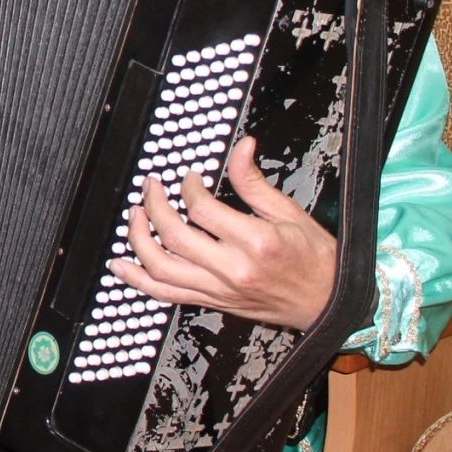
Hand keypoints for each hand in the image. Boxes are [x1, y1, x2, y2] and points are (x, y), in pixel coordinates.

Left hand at [111, 137, 338, 330]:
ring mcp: (219, 290)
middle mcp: (233, 270)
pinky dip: (138, 281)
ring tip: (134, 216)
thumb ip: (255, 183)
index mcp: (255, 243)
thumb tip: (241, 148)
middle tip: (151, 188)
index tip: (188, 178)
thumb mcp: (290, 214)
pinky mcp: (213, 302)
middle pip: (174, 235)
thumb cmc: (316, 260)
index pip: (202, 209)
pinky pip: (166, 295)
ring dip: (138, 239)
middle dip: (154, 206)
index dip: (188, 188)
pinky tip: (120, 265)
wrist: (330, 303)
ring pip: (162, 268)